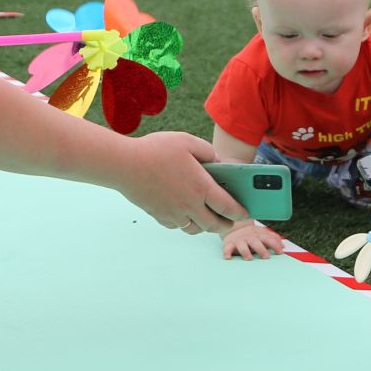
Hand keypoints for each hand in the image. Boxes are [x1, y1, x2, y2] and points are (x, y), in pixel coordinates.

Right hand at [116, 131, 247, 233]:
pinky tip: (183, 213)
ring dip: (204, 226)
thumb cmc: (156, 149)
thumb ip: (208, 152)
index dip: (241, 213)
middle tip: (230, 220)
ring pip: (195, 229)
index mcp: (201, 187)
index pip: (228, 207)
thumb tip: (219, 163)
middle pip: (214, 225)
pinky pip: (176, 226)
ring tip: (207, 218)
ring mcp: (173, 213)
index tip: (247, 214)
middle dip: (225, 224)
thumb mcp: (187, 141)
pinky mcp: (159, 216)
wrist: (123, 164)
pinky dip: (183, 223)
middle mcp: (190, 205)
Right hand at [221, 220, 285, 259]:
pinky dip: (227, 252)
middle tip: (266, 256)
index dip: (275, 245)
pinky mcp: (229, 244)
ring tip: (249, 258)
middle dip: (261, 249)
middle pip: (256, 242)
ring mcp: (240, 240)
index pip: (268, 239)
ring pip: (242, 245)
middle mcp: (250, 237)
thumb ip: (273, 240)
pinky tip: (228, 257)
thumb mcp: (263, 235)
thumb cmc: (252, 235)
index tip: (280, 252)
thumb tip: (283, 247)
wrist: (235, 228)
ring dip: (245, 252)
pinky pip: (227, 248)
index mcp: (259, 235)